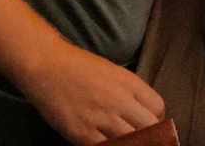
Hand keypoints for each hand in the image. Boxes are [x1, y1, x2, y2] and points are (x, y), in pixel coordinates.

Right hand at [18, 40, 163, 144]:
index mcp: (129, 82)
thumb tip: (142, 111)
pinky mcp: (82, 133)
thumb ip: (130, 90)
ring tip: (124, 140)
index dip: (157, 117)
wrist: (46, 66)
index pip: (157, 107)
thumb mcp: (113, 71)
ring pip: (132, 141)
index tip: (149, 123)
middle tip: (141, 137)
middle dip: (149, 134)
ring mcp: (101, 118)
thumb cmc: (79, 66)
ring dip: (132, 143)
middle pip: (149, 126)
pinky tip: (106, 142)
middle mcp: (119, 100)